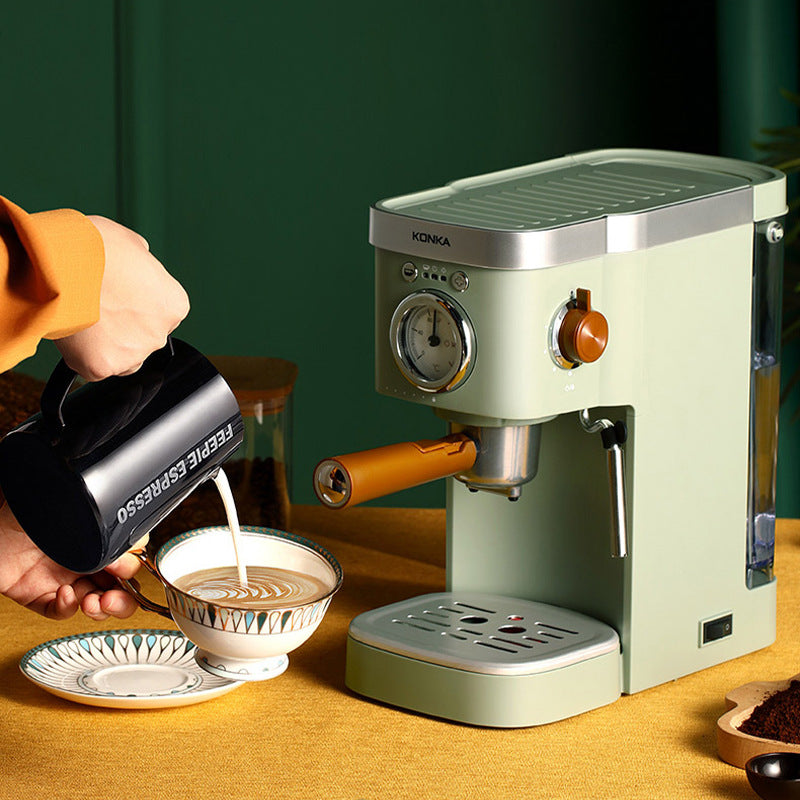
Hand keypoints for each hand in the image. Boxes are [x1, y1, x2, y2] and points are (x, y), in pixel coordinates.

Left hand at [0, 503, 141, 619]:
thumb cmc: (27, 500)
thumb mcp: (75, 503)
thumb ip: (106, 518)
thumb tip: (136, 540)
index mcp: (98, 535)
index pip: (129, 556)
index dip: (133, 566)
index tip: (127, 565)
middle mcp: (84, 557)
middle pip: (120, 585)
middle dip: (125, 595)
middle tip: (116, 594)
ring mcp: (63, 576)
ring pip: (97, 603)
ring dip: (103, 608)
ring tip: (96, 602)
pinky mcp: (38, 594)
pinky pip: (60, 611)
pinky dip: (67, 608)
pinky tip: (64, 595)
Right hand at [54, 216, 189, 380]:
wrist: (60, 264)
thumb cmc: (94, 247)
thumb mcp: (132, 243)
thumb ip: (143, 263)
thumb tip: (140, 263)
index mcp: (174, 304)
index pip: (161, 315)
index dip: (136, 306)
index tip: (119, 299)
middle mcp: (160, 333)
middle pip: (142, 339)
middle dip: (123, 328)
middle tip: (98, 307)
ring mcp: (133, 353)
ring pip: (121, 358)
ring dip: (105, 344)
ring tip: (84, 317)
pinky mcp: (103, 367)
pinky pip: (93, 367)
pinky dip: (81, 355)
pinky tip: (74, 331)